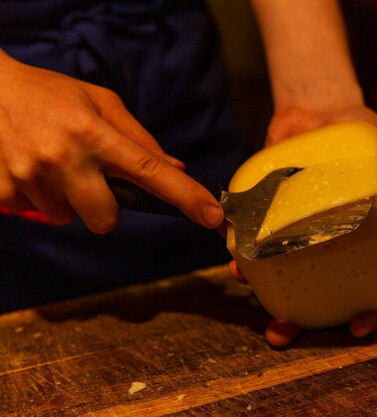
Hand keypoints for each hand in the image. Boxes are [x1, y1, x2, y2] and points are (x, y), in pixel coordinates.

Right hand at [0, 50, 222, 231]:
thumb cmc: (52, 94)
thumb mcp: (100, 102)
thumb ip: (139, 139)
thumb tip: (176, 168)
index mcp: (94, 133)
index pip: (150, 171)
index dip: (185, 196)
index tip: (212, 215)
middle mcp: (64, 157)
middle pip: (107, 219)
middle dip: (107, 208)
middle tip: (92, 178)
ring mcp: (31, 177)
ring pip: (70, 219)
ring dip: (71, 200)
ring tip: (56, 165)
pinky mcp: (4, 191)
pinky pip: (39, 214)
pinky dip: (42, 197)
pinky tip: (33, 168)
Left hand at [231, 105, 376, 346]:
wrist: (324, 107)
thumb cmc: (368, 138)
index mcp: (362, 241)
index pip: (368, 288)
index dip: (366, 313)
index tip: (357, 327)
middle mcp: (325, 242)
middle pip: (315, 291)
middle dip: (297, 319)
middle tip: (282, 331)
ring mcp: (293, 228)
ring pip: (277, 269)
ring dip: (259, 284)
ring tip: (245, 282)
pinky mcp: (266, 208)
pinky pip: (251, 234)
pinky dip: (239, 244)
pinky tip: (232, 250)